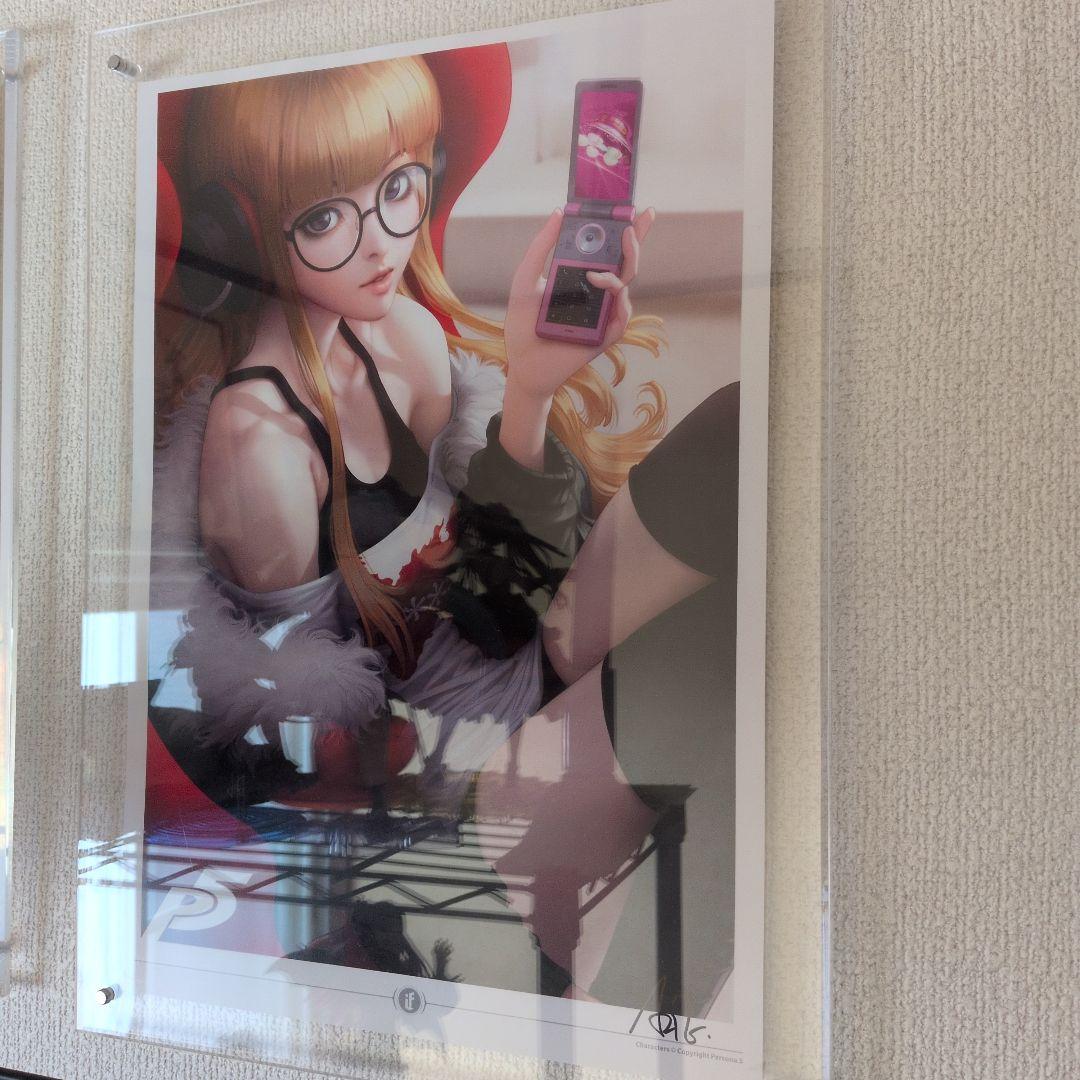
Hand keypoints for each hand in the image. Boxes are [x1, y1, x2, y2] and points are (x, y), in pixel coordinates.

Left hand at [502, 206, 655, 405]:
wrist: (522, 363)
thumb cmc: (524, 324)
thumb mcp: (526, 279)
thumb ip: (541, 248)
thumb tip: (559, 213)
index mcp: (583, 277)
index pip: (609, 250)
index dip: (626, 229)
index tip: (636, 207)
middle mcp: (598, 293)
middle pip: (627, 262)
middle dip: (636, 240)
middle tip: (634, 222)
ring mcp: (604, 313)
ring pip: (627, 284)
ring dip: (618, 270)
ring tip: (594, 272)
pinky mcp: (606, 335)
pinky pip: (622, 314)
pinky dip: (616, 298)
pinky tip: (602, 288)